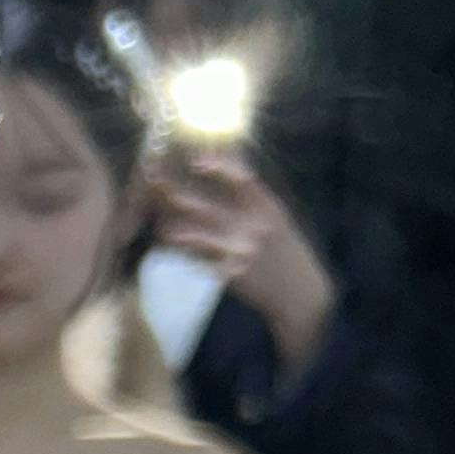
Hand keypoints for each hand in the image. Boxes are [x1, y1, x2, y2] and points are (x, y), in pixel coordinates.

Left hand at [153, 157, 337, 373]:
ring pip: (197, 237)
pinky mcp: (232, 275)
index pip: (243, 180)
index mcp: (269, 208)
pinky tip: (170, 245)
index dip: (220, 168)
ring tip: (158, 224)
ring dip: (174, 229)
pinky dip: (184, 252)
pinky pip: (199, 261)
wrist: (300, 293)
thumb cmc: (285, 251)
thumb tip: (229, 164)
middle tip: (153, 184)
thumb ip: (252, 198)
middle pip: (207, 208)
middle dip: (176, 196)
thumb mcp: (278, 219)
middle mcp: (255, 228)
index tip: (196, 161)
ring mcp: (242, 252)